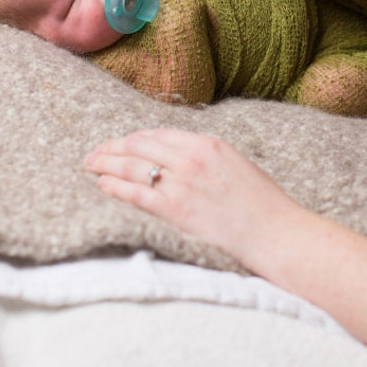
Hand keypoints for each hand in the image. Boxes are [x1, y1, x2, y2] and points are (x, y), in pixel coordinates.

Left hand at [83, 127, 309, 269]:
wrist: (275, 233)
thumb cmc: (264, 206)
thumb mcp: (237, 167)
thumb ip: (209, 159)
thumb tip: (183, 161)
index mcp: (209, 144)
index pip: (159, 134)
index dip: (135, 138)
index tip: (121, 143)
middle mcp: (192, 158)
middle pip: (140, 145)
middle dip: (113, 148)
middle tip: (95, 153)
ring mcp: (182, 183)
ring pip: (133, 166)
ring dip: (107, 164)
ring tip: (91, 166)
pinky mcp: (175, 209)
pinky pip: (136, 193)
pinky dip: (116, 187)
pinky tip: (103, 185)